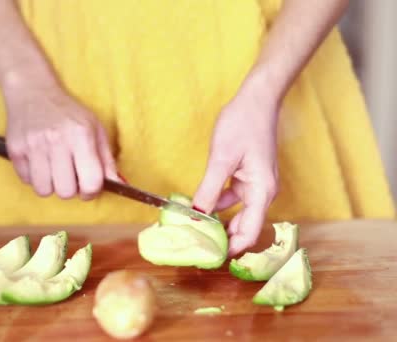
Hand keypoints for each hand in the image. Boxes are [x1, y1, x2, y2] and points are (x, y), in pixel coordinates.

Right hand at [4, 85, 118, 199]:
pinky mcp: (15, 150)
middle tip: (69, 175)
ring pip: (44, 190)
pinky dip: (34, 177)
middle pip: (66, 192)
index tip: (88, 187)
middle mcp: (56, 141)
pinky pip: (26, 181)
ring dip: (50, 185)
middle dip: (70, 188)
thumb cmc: (68, 112)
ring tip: (53, 169)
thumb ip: (106, 159)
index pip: (90, 182)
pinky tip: (38, 161)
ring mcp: (33, 146)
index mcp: (81, 136)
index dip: (91, 191)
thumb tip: (117, 185)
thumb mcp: (95, 128)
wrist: (32, 91)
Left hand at [192, 85, 279, 255]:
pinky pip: (232, 197)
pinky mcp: (247, 175)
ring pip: (236, 212)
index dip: (232, 248)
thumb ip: (209, 190)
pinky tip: (199, 206)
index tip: (212, 258)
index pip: (249, 231)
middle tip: (199, 248)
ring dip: (218, 221)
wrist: (257, 98)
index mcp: (262, 191)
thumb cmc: (243, 124)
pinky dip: (217, 204)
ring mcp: (255, 183)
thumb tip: (196, 214)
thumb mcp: (222, 159)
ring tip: (195, 230)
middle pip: (244, 225)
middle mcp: (262, 191)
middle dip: (223, 238)